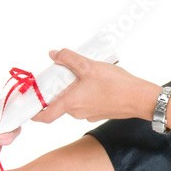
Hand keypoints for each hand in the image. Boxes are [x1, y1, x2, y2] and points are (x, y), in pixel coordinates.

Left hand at [31, 49, 159, 124]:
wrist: (140, 98)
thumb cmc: (116, 85)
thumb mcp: (89, 66)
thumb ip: (69, 58)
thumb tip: (54, 54)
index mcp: (70, 103)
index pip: (44, 116)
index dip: (34, 112)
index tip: (30, 104)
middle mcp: (77, 112)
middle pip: (59, 103)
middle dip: (59, 88)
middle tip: (63, 72)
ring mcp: (89, 114)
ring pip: (74, 101)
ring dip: (74, 88)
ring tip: (85, 72)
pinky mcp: (100, 112)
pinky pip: (87, 102)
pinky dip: (86, 92)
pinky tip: (97, 81)